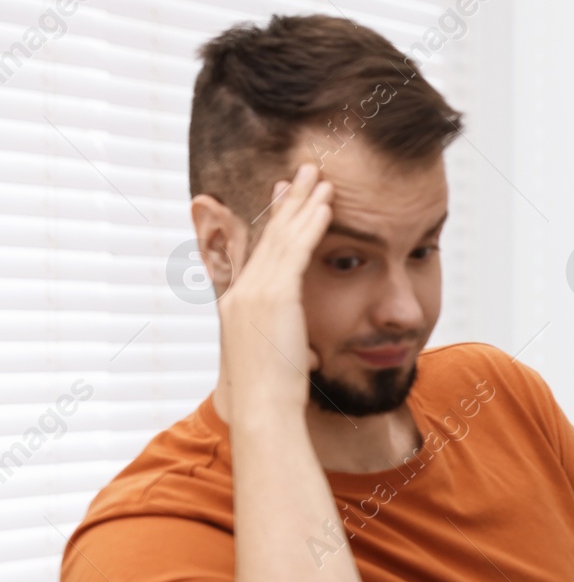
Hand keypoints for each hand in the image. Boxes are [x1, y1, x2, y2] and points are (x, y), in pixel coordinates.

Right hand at [215, 162, 332, 413]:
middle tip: (303, 171)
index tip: (283, 195)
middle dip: (288, 201)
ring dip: (303, 203)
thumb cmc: (272, 398)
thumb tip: (311, 355)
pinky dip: (311, 224)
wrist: (263, 410)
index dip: (272, 221)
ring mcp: (256, 292)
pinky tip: (325, 203)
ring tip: (319, 176)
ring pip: (283, 236)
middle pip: (269, 236)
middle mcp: (243, 293)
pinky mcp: (275, 296)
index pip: (259, 252)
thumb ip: (291, 350)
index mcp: (239, 306)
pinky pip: (297, 250)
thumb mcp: (278, 364)